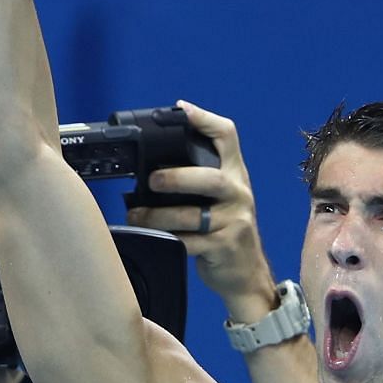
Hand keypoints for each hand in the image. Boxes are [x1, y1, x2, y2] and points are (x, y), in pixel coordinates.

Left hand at [125, 101, 277, 318]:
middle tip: (151, 181)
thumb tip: (150, 167)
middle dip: (177, 177)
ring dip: (159, 215)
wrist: (247, 274)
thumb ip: (199, 179)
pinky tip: (151, 236)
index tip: (180, 109)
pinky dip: (166, 239)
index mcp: (235, 175)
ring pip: (193, 214)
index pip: (227, 136)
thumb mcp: (221, 199)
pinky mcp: (224, 246)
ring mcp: (235, 221)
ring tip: (136, 214)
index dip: (204, 119)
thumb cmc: (225, 231)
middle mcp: (239, 193)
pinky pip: (189, 242)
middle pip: (211, 177)